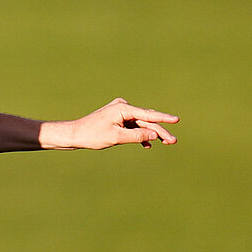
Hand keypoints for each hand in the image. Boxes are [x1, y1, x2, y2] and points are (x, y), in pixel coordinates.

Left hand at [54, 98, 179, 149]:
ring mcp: (120, 112)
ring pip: (141, 124)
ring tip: (166, 143)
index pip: (147, 114)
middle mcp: (123, 107)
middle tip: (173, 141)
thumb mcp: (116, 138)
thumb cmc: (93, 135)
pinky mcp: (118, 119)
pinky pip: (133, 126)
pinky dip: (140, 134)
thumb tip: (154, 134)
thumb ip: (136, 136)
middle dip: (160, 130)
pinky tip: (148, 144)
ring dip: (152, 133)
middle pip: (146, 120)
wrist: (75, 134)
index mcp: (122, 108)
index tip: (176, 120)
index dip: (163, 118)